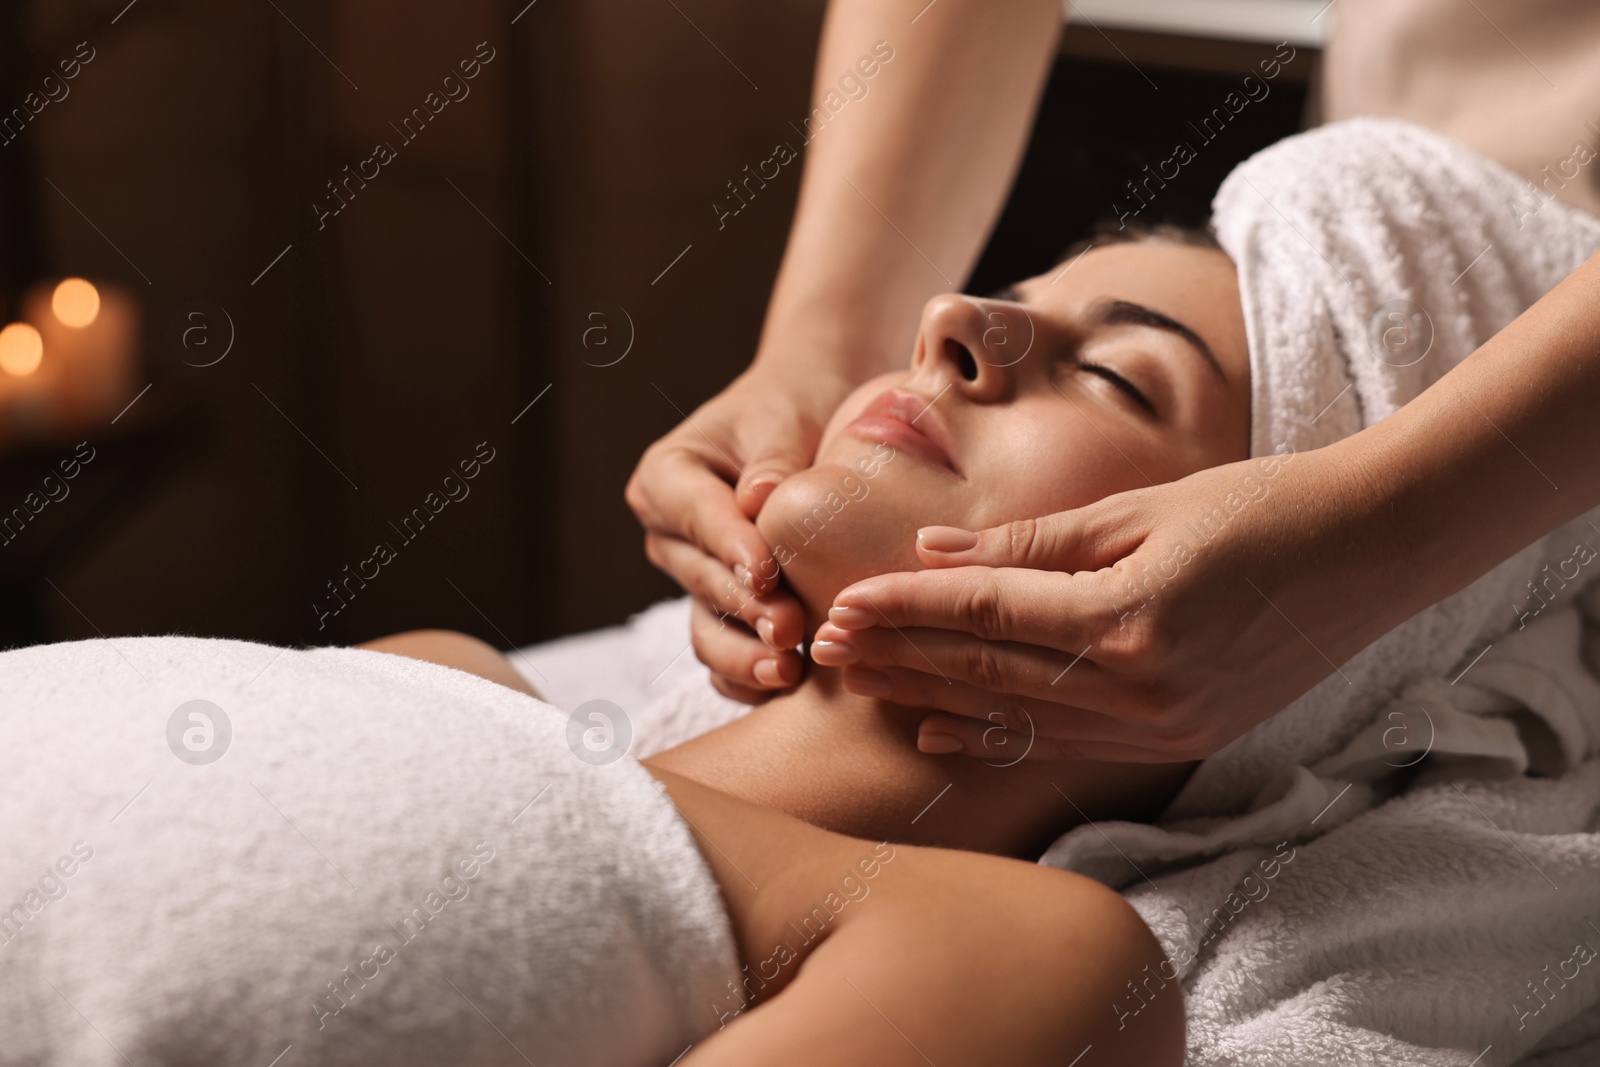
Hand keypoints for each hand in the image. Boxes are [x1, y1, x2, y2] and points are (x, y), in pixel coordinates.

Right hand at [628, 362, 854, 701]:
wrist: (807, 425)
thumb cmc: (791, 411)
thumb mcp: (782, 419)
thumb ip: (772, 459)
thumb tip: (758, 499)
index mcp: (666, 478)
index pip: (697, 516)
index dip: (730, 548)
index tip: (766, 574)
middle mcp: (668, 535)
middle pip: (701, 578)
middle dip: (745, 608)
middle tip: (789, 629)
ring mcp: (692, 579)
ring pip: (706, 627)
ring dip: (744, 654)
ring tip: (787, 670)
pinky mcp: (721, 612)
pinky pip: (724, 654)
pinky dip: (748, 676)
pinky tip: (786, 689)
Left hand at [814, 444, 1410, 760]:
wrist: (1372, 551)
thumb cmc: (1260, 505)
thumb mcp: (1141, 508)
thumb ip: (1030, 544)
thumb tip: (931, 554)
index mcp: (1130, 618)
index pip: (985, 614)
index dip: (905, 608)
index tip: (841, 602)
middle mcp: (1142, 689)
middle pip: (987, 671)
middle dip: (899, 656)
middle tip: (825, 645)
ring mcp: (1163, 727)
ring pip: (1016, 717)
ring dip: (931, 697)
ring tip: (861, 684)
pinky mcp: (1179, 742)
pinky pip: (1064, 744)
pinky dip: (998, 735)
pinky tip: (941, 731)